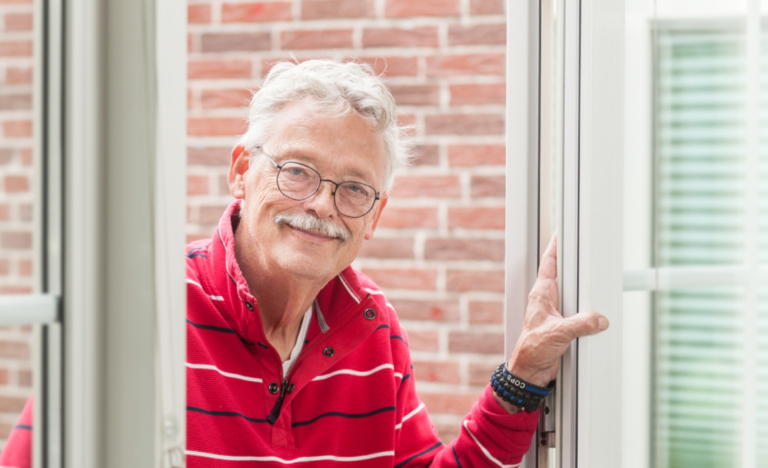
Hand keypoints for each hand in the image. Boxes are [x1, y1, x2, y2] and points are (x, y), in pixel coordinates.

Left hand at [496, 234, 608, 412]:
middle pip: (562, 275)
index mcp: (541, 295)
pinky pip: (577, 311)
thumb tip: (599, 318)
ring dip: (581, 287)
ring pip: (571, 293)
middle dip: (573, 262)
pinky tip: (594, 309)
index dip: (555, 247)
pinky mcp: (561, 325)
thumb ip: (581, 323)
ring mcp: (554, 312)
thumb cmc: (532, 350)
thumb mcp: (560, 333)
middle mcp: (546, 300)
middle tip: (583, 249)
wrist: (529, 372)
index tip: (562, 232)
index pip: (549, 264)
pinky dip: (586, 308)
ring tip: (593, 276)